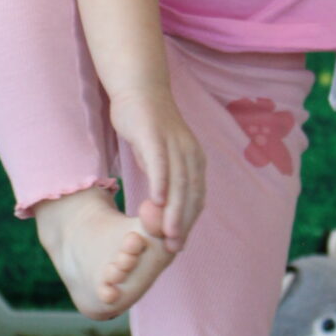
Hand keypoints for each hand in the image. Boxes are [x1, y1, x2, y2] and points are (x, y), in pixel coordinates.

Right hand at [105, 82, 204, 250]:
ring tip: (167, 233)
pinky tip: (157, 202)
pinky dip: (161, 183)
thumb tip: (164, 207)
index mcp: (194, 159)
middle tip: (174, 247)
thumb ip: (165, 178)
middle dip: (184, 223)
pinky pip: (160, 163)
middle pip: (190, 193)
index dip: (189, 222)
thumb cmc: (148, 125)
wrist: (139, 89)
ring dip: (174, 211)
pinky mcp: (154, 135)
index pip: (196, 196)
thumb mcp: (160, 156)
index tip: (179, 244)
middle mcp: (189, 152)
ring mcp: (173, 143)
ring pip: (178, 182)